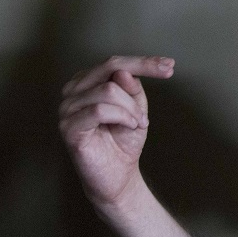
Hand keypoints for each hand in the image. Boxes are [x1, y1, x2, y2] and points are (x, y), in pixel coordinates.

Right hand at [59, 55, 174, 209]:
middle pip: (109, 67)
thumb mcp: (136, 108)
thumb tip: (124, 72)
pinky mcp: (68, 127)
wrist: (118, 175)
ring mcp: (67, 108)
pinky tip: (131, 126)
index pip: (115, 63)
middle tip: (167, 76)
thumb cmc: (124, 140)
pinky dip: (122, 116)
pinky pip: (99, 110)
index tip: (170, 65)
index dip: (144, 61)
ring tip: (139, 122)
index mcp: (88, 82)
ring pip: (108, 90)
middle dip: (142, 70)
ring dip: (132, 107)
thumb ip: (132, 88)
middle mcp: (74, 91)